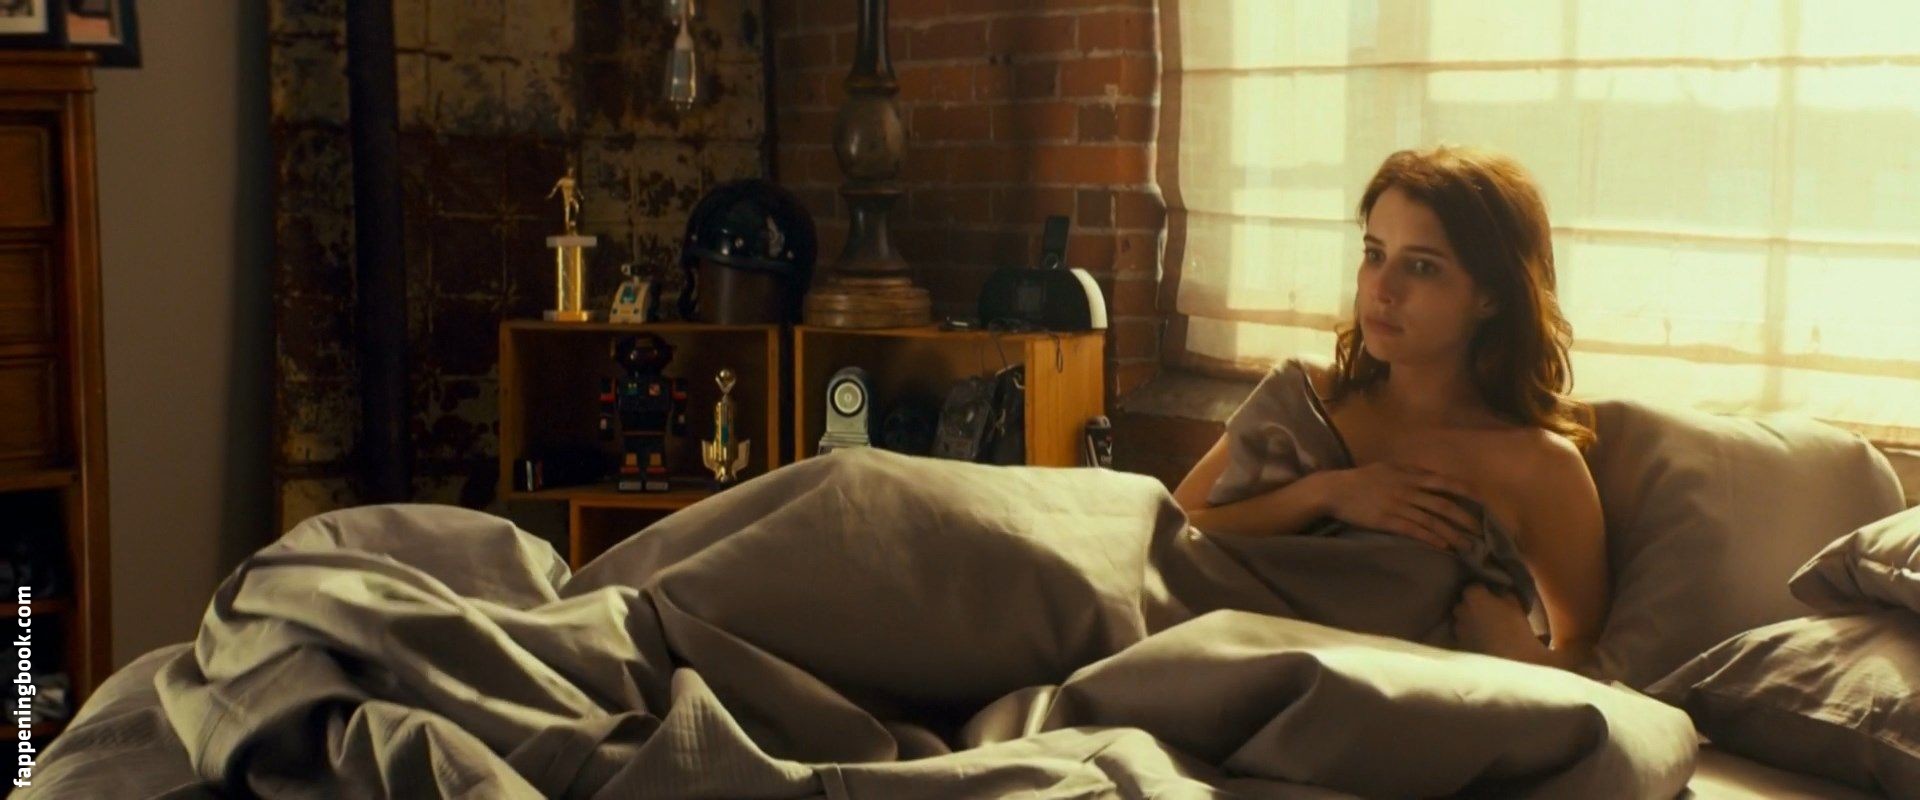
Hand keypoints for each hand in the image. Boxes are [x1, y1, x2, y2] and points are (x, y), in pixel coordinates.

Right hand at [1316, 462, 1478, 550]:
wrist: (1336, 490)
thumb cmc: (1362, 479)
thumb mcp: (1388, 468)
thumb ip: (1411, 472)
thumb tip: (1432, 477)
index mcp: (1409, 474)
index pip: (1444, 482)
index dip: (1465, 491)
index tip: (1482, 501)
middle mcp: (1408, 489)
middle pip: (1444, 504)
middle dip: (1465, 518)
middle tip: (1482, 530)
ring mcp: (1398, 505)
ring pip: (1433, 520)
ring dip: (1453, 534)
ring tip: (1468, 545)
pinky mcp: (1388, 521)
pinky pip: (1415, 531)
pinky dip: (1431, 539)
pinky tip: (1444, 547)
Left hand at [1452, 585, 1546, 661]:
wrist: (1513, 662)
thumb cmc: (1516, 629)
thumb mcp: (1515, 605)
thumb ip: (1503, 594)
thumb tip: (1499, 592)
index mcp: (1474, 597)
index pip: (1473, 587)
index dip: (1483, 590)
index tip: (1492, 594)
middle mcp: (1461, 610)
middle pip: (1463, 604)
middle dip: (1473, 606)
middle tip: (1488, 611)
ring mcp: (1458, 629)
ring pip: (1461, 621)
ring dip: (1470, 622)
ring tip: (1486, 628)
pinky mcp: (1459, 646)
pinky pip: (1463, 636)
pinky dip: (1470, 636)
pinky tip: (1482, 641)